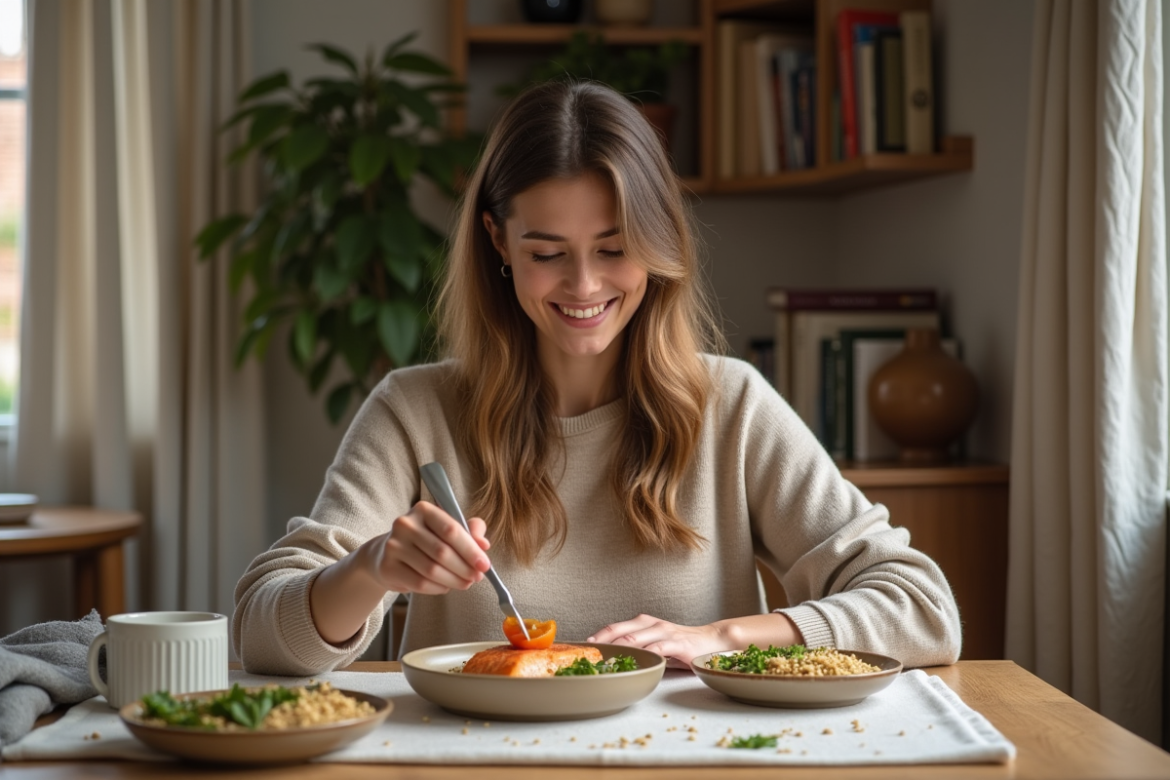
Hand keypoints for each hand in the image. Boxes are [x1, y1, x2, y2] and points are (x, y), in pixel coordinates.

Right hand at [363, 500, 491, 594]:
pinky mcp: (387, 567)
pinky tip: (446, 586)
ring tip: (465, 583)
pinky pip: (419, 583)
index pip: (451, 530)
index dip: (471, 550)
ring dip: (454, 580)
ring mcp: (394, 545)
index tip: (484, 565)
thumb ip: (469, 531)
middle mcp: (405, 524)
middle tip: (476, 578)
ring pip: (432, 570)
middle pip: (442, 552)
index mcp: (423, 510)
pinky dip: (438, 588)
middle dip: (464, 568)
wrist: (386, 554)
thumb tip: (484, 544)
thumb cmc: (424, 540)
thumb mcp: (447, 529)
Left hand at [586, 614, 728, 669]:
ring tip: (606, 661)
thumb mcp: (655, 643)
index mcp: (643, 623)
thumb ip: (638, 647)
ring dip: (619, 650)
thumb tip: (613, 660)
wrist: (711, 640)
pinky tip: (637, 662)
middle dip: (603, 643)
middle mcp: (651, 624)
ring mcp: (664, 632)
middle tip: (589, 655)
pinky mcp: (678, 643)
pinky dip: (646, 655)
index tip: (583, 647)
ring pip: (636, 638)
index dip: (598, 636)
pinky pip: (659, 648)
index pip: (615, 627)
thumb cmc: (680, 645)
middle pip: (620, 631)